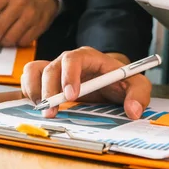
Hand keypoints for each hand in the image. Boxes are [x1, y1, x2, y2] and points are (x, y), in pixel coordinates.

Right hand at [21, 47, 151, 118]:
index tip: (71, 95)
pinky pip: (29, 79)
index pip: (73, 59)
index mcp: (89, 57)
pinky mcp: (46, 79)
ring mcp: (55, 69)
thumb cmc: (120, 81)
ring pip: (35, 71)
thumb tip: (133, 110)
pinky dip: (29, 91)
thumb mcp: (136, 85)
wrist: (110, 81)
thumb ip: (138, 95)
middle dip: (49, 90)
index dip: (69, 76)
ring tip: (43, 109)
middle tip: (52, 111)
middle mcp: (68, 61)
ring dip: (35, 90)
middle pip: (51, 67)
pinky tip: (38, 105)